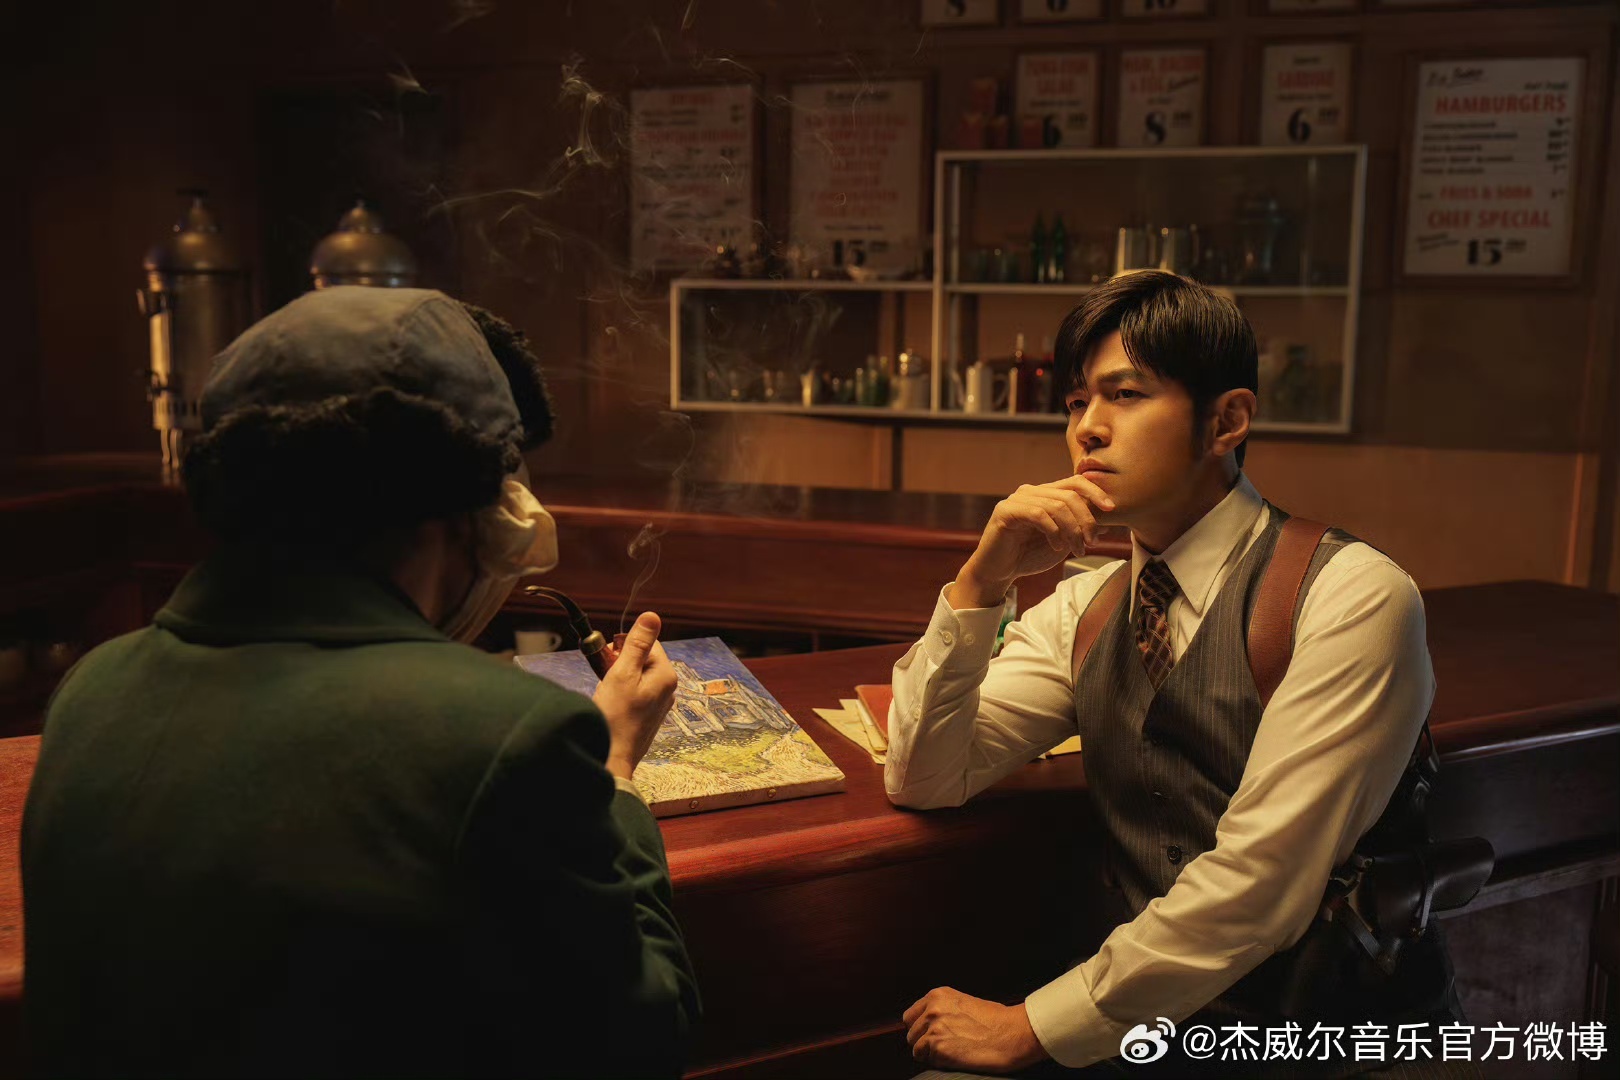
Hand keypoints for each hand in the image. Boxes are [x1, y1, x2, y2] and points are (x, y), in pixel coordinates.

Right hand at [592, 611, 677, 779]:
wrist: (612, 757)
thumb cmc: (615, 717)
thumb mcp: (623, 673)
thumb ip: (637, 644)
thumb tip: (652, 616)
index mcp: (666, 675)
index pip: (648, 644)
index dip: (625, 648)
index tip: (611, 662)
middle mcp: (668, 688)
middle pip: (643, 659)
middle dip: (621, 664)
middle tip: (608, 680)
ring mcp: (660, 703)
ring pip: (637, 676)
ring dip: (619, 679)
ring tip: (609, 695)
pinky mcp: (649, 714)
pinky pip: (635, 692)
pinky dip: (621, 694)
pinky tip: (612, 706)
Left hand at [903, 987, 1047, 1073]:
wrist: (1013, 1033)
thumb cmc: (997, 1020)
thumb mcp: (965, 1003)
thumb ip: (945, 1010)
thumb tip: (932, 1023)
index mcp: (938, 996)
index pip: (910, 1016)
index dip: (920, 1028)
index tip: (929, 1035)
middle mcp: (932, 1009)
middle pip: (911, 1032)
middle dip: (923, 1041)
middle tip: (943, 1046)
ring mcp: (933, 1028)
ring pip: (915, 1048)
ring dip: (929, 1053)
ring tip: (951, 1052)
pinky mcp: (938, 1047)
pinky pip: (926, 1059)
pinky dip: (936, 1062)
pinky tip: (954, 1058)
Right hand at [953, 475, 1115, 607]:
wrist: (998, 572)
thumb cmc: (1028, 556)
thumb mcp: (1062, 542)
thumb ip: (1079, 530)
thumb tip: (1105, 523)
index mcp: (1045, 494)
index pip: (1075, 482)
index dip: (1095, 492)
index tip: (1111, 510)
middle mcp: (1031, 491)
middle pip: (1070, 494)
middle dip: (1086, 519)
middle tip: (1091, 542)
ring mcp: (1017, 499)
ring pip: (1056, 505)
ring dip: (1072, 530)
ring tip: (1076, 549)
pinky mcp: (1005, 511)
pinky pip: (1038, 514)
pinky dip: (1053, 530)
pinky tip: (1057, 545)